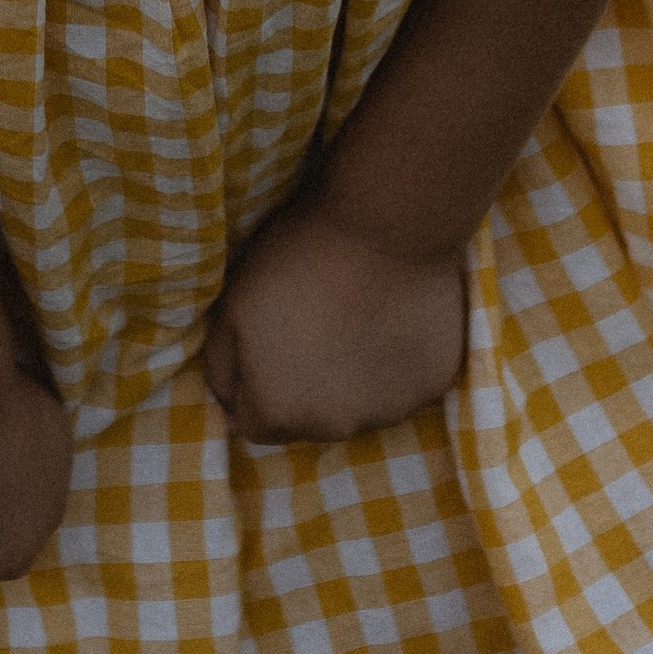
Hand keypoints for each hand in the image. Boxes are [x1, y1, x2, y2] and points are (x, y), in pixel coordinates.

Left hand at [202, 201, 466, 442]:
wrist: (386, 226)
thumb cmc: (299, 260)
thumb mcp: (230, 308)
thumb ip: (221, 366)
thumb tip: (229, 402)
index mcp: (279, 411)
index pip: (253, 424)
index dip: (253, 386)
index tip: (267, 347)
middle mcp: (333, 427)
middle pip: (307, 421)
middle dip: (303, 388)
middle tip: (312, 329)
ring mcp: (388, 411)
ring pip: (358, 407)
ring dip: (351, 380)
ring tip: (355, 321)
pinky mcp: (431, 387)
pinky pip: (403, 386)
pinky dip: (394, 364)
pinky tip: (392, 319)